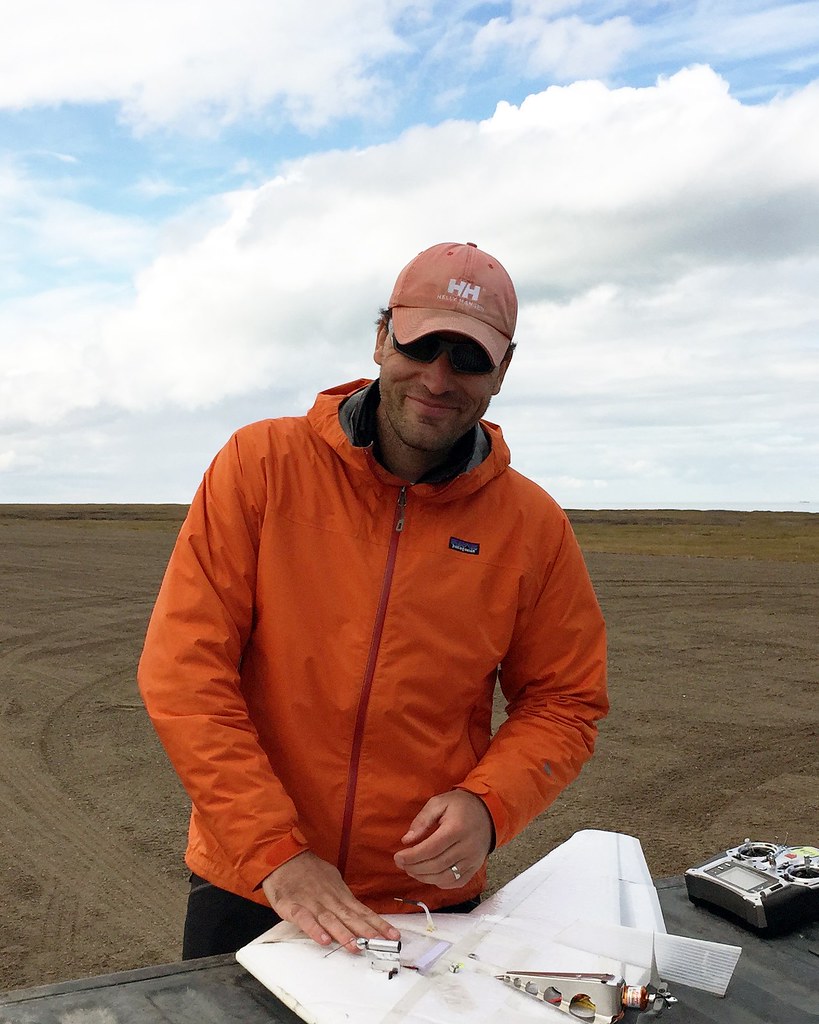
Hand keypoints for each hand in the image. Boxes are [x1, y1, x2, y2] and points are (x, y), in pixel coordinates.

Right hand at [261, 851, 400, 950]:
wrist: (284, 857)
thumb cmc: (310, 871)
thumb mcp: (333, 880)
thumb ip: (345, 899)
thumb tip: (361, 913)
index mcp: (340, 895)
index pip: (363, 912)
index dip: (378, 924)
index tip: (394, 935)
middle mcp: (330, 899)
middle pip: (351, 917)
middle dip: (368, 931)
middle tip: (383, 944)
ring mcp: (312, 903)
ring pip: (330, 920)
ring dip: (344, 934)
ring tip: (356, 947)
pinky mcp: (293, 906)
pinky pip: (305, 920)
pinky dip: (314, 930)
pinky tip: (324, 941)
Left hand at [393, 790, 492, 889]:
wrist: (488, 813)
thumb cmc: (460, 806)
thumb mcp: (439, 802)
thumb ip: (422, 820)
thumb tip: (407, 840)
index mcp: (456, 829)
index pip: (431, 849)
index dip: (412, 856)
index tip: (398, 857)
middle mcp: (467, 847)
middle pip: (436, 865)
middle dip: (414, 867)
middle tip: (401, 864)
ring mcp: (473, 860)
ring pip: (445, 877)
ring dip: (424, 877)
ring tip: (411, 870)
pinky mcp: (475, 868)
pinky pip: (456, 882)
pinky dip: (440, 883)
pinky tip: (429, 875)